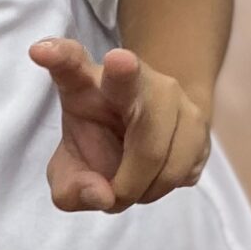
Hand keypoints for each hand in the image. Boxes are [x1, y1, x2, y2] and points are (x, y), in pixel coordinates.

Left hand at [30, 38, 212, 212]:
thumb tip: (103, 196)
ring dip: (145, 189)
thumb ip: (71, 187)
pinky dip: (166, 186)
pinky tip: (154, 175)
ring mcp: (176, 96)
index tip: (47, 53)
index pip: (73, 64)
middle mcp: (139, 79)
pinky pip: (188, 167)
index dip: (62, 57)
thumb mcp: (69, 167)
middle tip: (112, 197)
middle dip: (129, 176)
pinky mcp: (203, 120)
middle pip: (144, 123)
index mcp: (88, 83)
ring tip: (130, 186)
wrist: (144, 129)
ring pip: (166, 156)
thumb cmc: (97, 143)